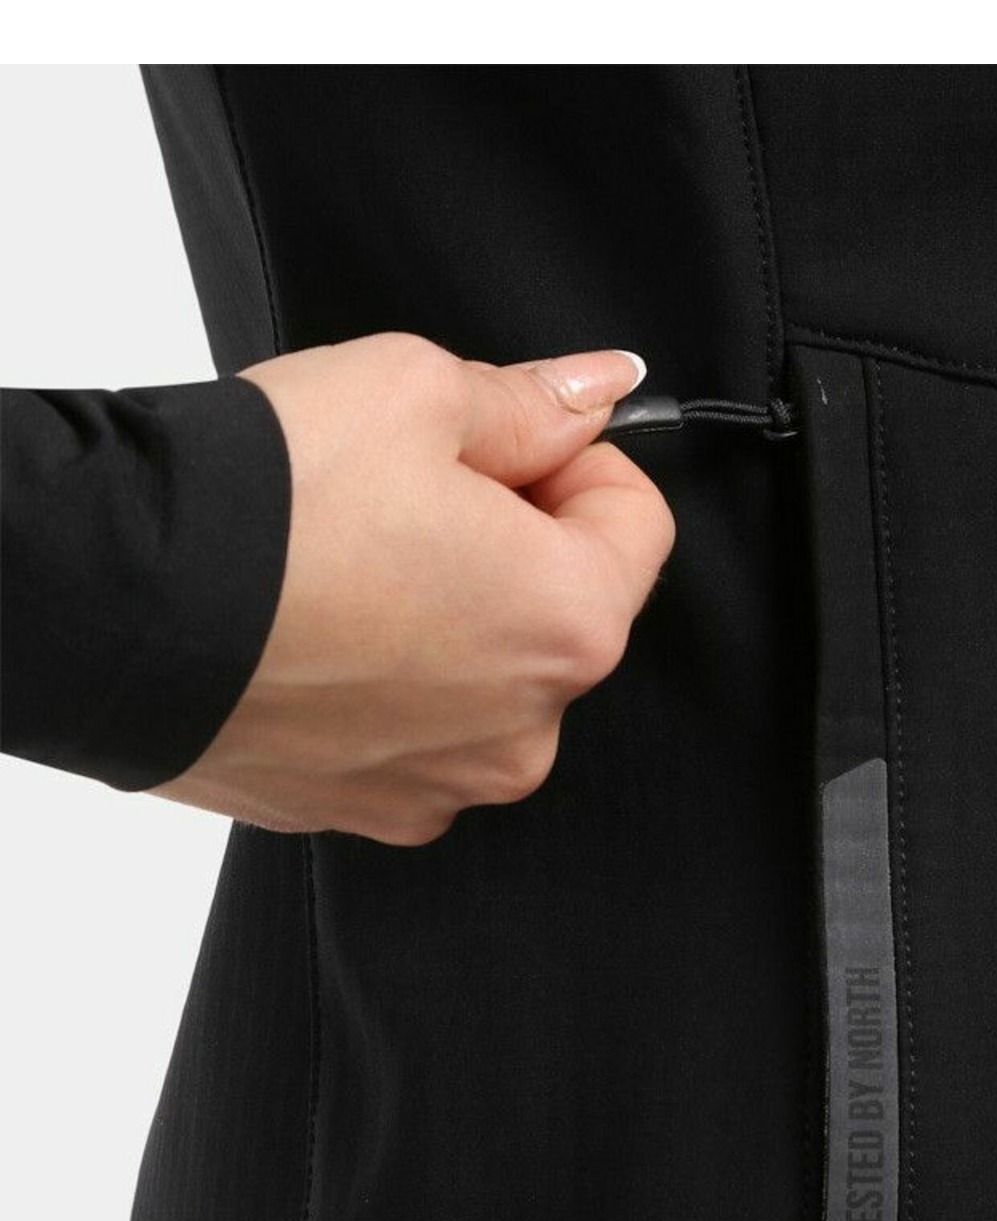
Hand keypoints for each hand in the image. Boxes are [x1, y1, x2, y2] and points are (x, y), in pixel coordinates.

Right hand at [152, 333, 674, 844]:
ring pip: (483, 676)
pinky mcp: (365, 809)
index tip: (509, 440)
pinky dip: (383, 680)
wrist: (115, 608)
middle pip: (561, 609)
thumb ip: (528, 403)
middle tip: (407, 493)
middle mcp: (524, 732)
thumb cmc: (263, 508)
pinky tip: (315, 630)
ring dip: (446, 616)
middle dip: (509, 541)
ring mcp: (442, 785)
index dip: (576, 460)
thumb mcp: (413, 392)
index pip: (639, 526)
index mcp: (570, 627)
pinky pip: (409, 731)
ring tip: (348, 563)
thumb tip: (600, 391)